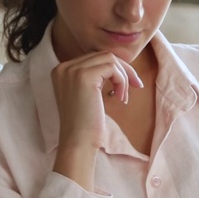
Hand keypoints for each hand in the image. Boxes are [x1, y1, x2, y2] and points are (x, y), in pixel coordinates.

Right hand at [50, 51, 143, 188]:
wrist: (78, 142)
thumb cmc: (85, 124)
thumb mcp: (87, 94)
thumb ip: (94, 77)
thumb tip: (120, 64)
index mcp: (61, 70)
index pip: (94, 58)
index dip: (115, 68)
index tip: (129, 84)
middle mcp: (64, 67)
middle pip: (103, 55)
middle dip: (123, 70)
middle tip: (137, 85)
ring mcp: (72, 70)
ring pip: (110, 59)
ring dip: (124, 77)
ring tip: (124, 97)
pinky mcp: (84, 77)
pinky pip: (112, 68)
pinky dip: (122, 81)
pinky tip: (121, 98)